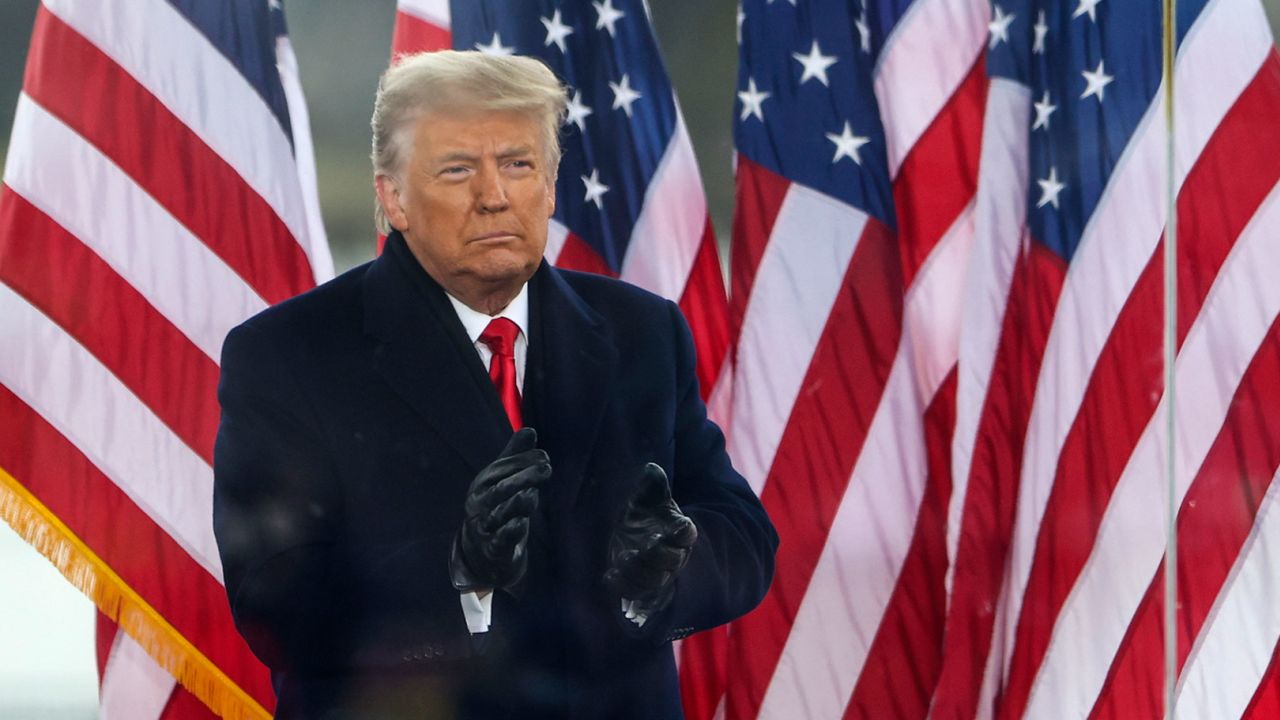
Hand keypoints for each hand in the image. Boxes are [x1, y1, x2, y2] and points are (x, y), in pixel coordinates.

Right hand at [450, 427, 550, 591]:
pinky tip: (521, 523)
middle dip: (523, 477)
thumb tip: (530, 430)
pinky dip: (510, 531)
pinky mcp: (493, 549)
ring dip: (518, 502)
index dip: (523, 461)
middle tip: (547, 469)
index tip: (545, 457)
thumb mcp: (502, 482)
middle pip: (501, 488)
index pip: (502, 469)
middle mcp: (481, 503)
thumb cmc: (495, 508)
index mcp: (484, 484)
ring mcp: (485, 526)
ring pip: (501, 513)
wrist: (480, 552)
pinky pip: (500, 539)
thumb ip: (515, 457)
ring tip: (533, 495)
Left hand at [604, 463, 697, 617]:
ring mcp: (656, 574)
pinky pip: (635, 594)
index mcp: (678, 532)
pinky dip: (623, 588)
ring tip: (622, 558)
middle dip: (658, 556)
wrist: (633, 534)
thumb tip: (651, 469)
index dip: (684, 531)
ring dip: (639, 573)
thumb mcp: (648, 496)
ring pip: (654, 581)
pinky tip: (609, 576)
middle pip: (671, 562)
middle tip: (643, 545)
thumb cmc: (645, 513)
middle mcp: (672, 556)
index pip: (686, 534)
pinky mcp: (638, 586)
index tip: (680, 523)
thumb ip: (652, 484)